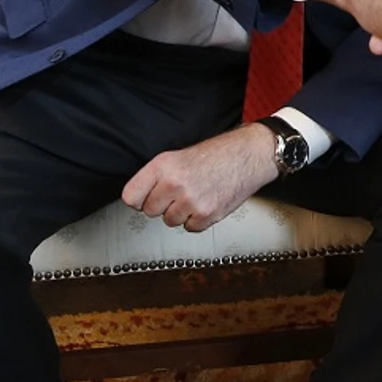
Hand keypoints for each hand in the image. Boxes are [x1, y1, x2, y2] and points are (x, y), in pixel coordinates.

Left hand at [121, 125, 276, 231]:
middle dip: (164, 204)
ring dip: (181, 212)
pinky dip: (198, 219)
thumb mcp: (179, 156)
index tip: (148, 196)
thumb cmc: (218, 154)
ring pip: (170, 221)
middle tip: (181, 192)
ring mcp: (191, 201)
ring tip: (197, 194)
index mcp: (163, 166)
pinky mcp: (207, 215)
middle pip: (150, 211)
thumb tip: (139, 199)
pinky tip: (208, 201)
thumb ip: (157, 177)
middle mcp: (174, 183)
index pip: (131, 196)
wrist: (251, 154)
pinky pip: (190, 227)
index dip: (140, 198)